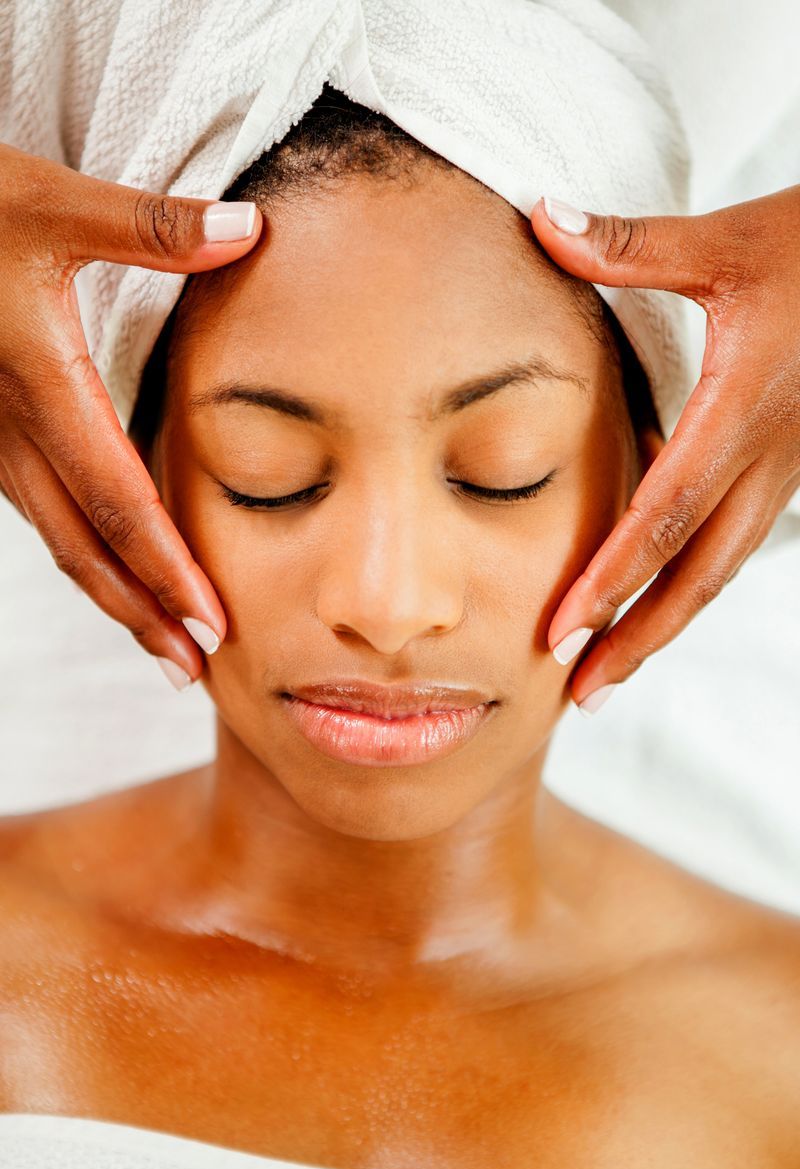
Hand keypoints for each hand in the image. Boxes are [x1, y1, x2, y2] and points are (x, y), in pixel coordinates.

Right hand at [0, 144, 262, 689]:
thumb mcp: (50, 203)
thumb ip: (151, 226)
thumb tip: (250, 230)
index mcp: (44, 390)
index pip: (118, 503)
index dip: (166, 570)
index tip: (210, 625)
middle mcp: (14, 432)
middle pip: (85, 548)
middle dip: (141, 614)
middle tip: (194, 670)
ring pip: (59, 539)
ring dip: (112, 595)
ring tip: (161, 641)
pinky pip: (39, 511)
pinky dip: (82, 553)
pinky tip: (107, 567)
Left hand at [530, 187, 799, 714]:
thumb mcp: (728, 242)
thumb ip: (630, 245)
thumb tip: (539, 216)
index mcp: (741, 413)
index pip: (664, 516)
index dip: (610, 578)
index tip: (560, 632)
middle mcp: (766, 460)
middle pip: (695, 574)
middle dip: (636, 639)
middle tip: (578, 695)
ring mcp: (784, 472)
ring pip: (719, 571)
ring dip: (663, 627)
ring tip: (610, 672)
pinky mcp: (788, 469)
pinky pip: (734, 544)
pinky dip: (690, 584)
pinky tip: (654, 604)